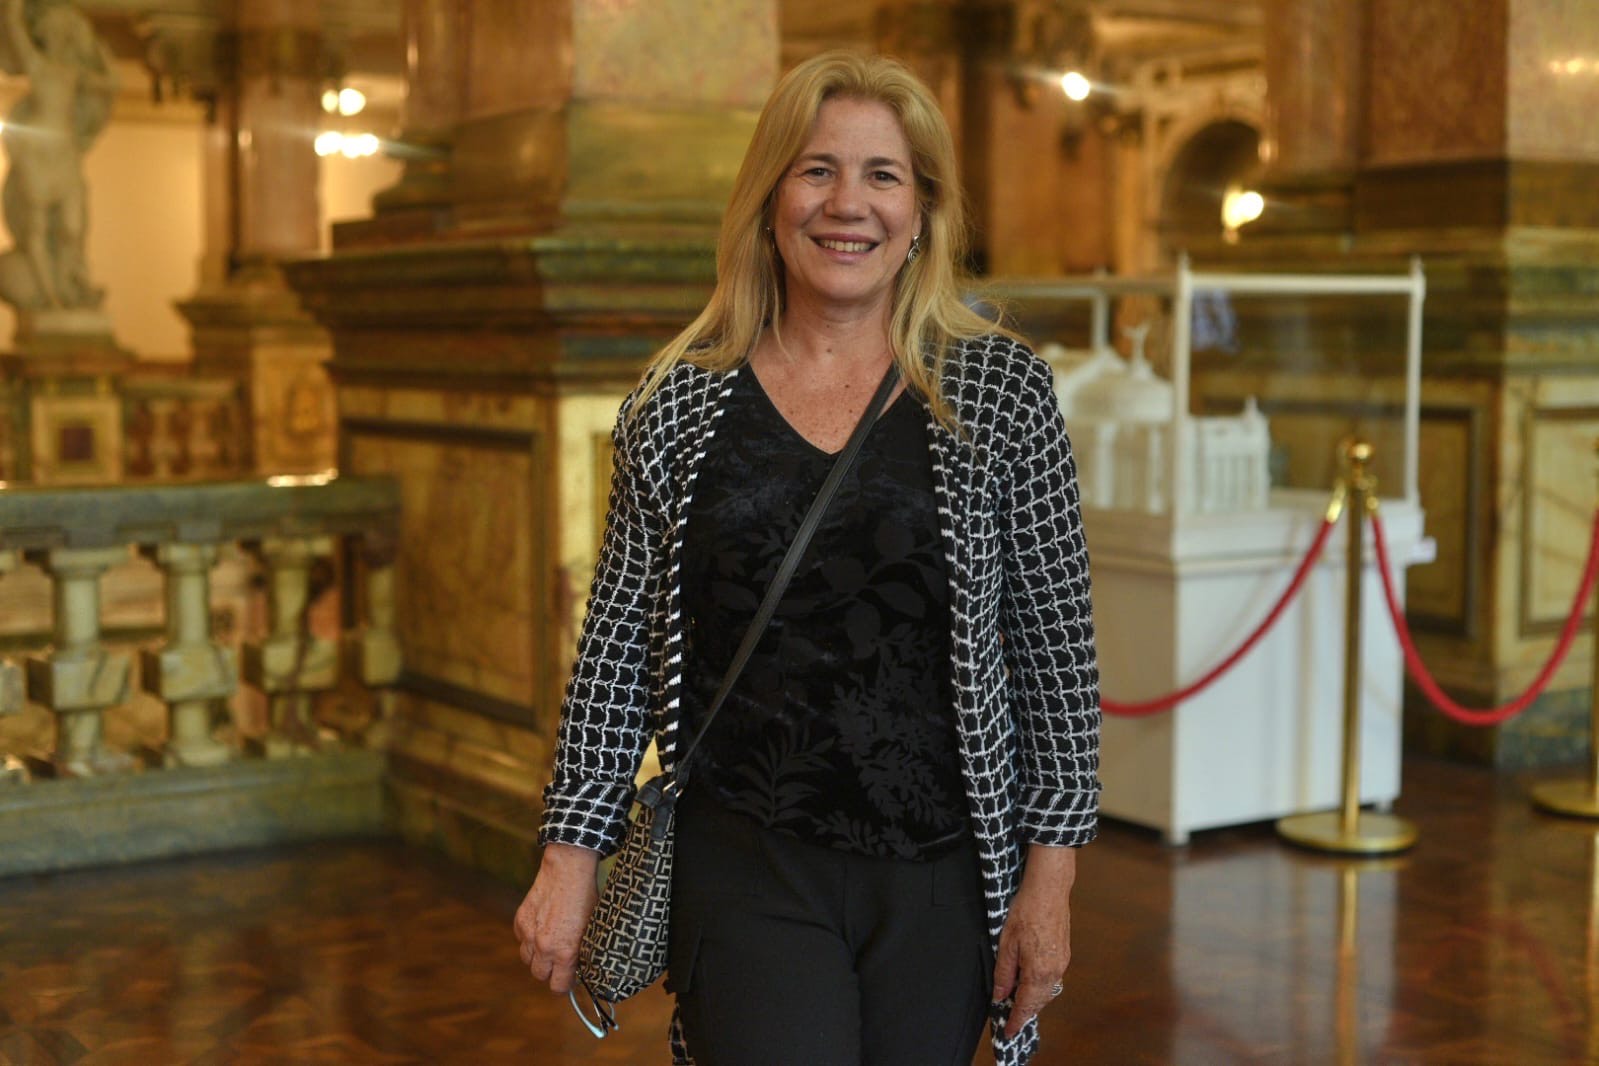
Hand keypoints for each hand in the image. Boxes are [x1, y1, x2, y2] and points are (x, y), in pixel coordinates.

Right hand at [514, 843, 600, 993]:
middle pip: (539, 975)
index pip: (558, 987)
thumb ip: (583, 952)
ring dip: (537, 956)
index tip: (569, 978)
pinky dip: (528, 938)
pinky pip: (521, 940)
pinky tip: (541, 927)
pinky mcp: (520, 920)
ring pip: (527, 959)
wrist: (567, 870)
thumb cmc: (586, 897)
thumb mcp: (592, 928)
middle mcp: (544, 946)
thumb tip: (582, 968)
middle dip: (550, 972)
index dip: (564, 984)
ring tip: (550, 943)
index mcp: (565, 952)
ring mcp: (529, 933)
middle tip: (560, 961)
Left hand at [992, 844, 1076, 1039]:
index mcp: (1038, 971)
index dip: (1016, 1019)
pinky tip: (1031, 984)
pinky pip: (1052, 980)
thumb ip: (1004, 973)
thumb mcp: (1007, 943)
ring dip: (1033, 1001)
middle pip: (1038, 1002)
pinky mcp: (1064, 953)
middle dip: (1025, 1013)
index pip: (1025, 1005)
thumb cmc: (1027, 912)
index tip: (1009, 1031)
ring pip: (1047, 992)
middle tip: (1011, 1020)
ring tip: (1018, 1004)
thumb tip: (1000, 995)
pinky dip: (1041, 988)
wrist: (1049, 890)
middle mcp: (1054, 971)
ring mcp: (1062, 962)